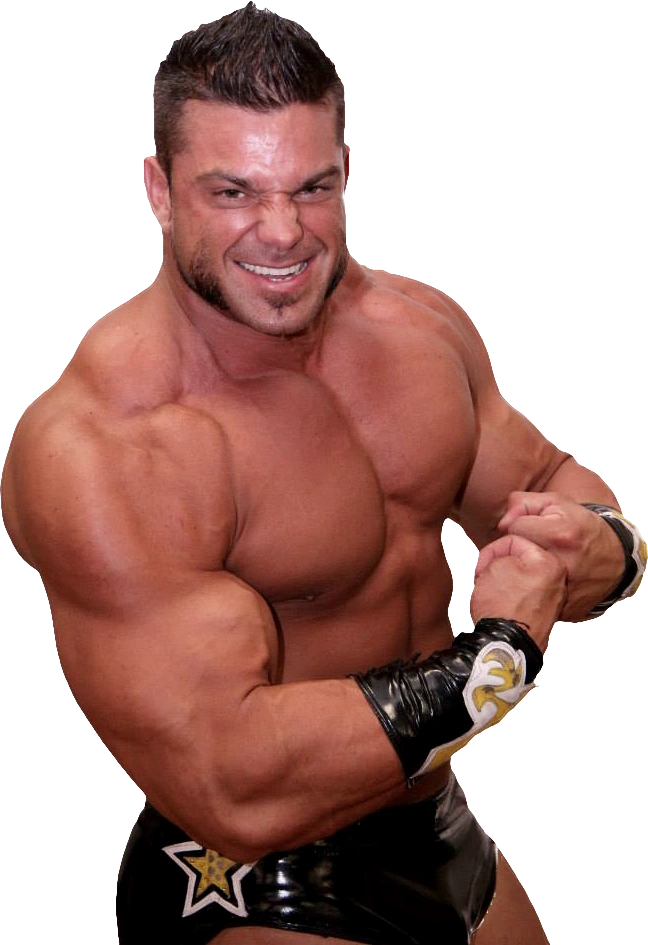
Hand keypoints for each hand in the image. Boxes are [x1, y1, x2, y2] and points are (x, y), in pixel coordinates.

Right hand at [471, 533, 566, 652]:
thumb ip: (502, 553)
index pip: (514, 541)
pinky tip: (502, 603)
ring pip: (524, 577)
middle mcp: (559, 580)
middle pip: (522, 559)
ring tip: (493, 591)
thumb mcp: (494, 566)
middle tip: (486, 577)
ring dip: (506, 580)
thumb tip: (506, 559)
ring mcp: (555, 599)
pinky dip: (514, 595)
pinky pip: (528, 595)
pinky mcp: (547, 614)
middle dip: (500, 565)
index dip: (491, 551)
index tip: (481, 565)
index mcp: (549, 562)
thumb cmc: (500, 607)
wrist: (505, 645)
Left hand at [497, 492, 625, 621]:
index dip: (519, 525)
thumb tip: (503, 524)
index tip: (531, 529)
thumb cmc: (580, 526)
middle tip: (532, 547)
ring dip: (522, 572)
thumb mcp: (556, 503)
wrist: (616, 558)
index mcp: (561, 535)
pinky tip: (543, 581)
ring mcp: (565, 590)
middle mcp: (563, 564)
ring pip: (521, 581)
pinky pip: (534, 600)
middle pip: (515, 557)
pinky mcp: (565, 609)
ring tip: (536, 564)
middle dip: (518, 550)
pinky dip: (533, 590)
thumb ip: (523, 504)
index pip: (515, 529)